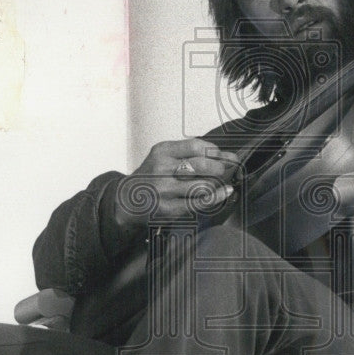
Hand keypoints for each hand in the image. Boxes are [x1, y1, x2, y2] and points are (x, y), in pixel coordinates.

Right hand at [112, 138, 238, 228]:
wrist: (126, 200)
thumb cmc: (151, 177)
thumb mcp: (164, 157)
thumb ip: (190, 154)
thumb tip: (226, 156)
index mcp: (162, 152)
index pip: (196, 146)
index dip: (215, 151)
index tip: (223, 155)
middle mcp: (162, 169)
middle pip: (203, 165)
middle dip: (220, 167)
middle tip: (224, 170)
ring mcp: (165, 190)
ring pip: (203, 185)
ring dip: (217, 183)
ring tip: (219, 182)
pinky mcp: (169, 208)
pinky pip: (200, 202)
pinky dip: (217, 196)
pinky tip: (224, 192)